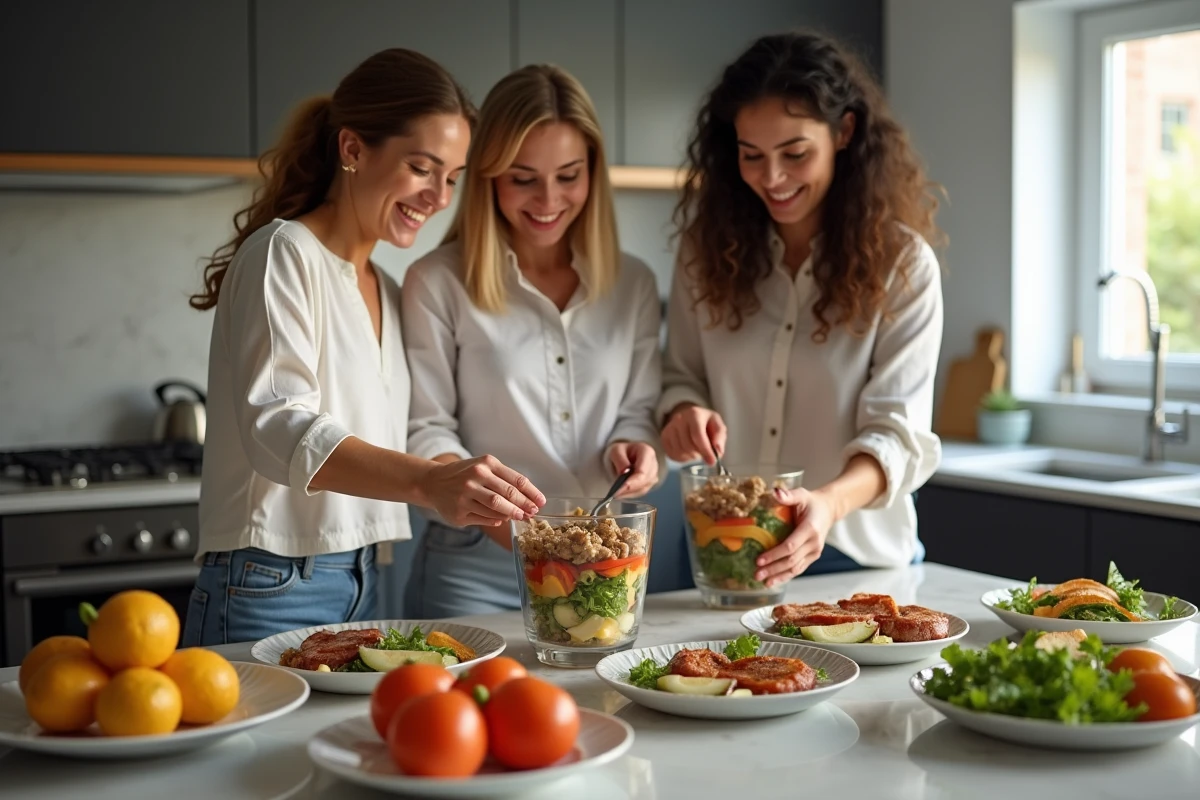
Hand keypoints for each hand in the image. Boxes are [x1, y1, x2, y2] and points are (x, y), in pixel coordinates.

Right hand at [419, 455, 544, 527]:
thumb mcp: (484, 467)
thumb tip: (527, 501)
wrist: (433, 482)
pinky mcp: (459, 511)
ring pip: (496, 508)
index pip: (516, 480)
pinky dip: (496, 520)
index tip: (541, 502)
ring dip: (512, 514)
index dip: (532, 493)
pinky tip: (501, 520)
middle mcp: (476, 476)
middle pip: (508, 495)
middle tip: (532, 513)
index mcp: (487, 463)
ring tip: (520, 516)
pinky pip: (484, 518)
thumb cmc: (464, 475)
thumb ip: (504, 480)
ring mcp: (466, 495)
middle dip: (524, 505)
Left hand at [607, 441, 658, 497]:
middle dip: (630, 488)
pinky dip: (631, 494)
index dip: (633, 481)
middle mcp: (653, 463)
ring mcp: (653, 474)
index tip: (621, 488)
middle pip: (644, 480)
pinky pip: (641, 491)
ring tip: (616, 494)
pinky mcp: (650, 482)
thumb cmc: (623, 451)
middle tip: (615, 493)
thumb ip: (620, 460)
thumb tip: (623, 473)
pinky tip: (621, 494)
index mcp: (647, 452)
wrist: (626, 454)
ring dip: (629, 493)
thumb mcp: (616, 450)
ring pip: (643, 488)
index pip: (643, 470)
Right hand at [661, 404, 726, 464]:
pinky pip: (671, 454)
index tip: (712, 461)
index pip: (698, 435)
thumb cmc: (706, 424)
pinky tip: (688, 453)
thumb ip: (720, 438)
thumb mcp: (718, 426)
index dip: (706, 450)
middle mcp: (679, 419)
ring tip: (696, 452)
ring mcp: (669, 427)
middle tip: (704, 454)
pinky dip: (682, 458)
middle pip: (688, 445)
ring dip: (690, 457)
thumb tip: (717, 452)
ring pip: (679, 451)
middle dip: (699, 454)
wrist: (690, 418)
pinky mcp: (664, 436)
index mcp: (694, 414)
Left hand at [755, 486, 835, 586]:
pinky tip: (774, 581)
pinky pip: (799, 569)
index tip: (759, 559)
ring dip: (779, 576)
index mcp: (810, 529)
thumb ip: (788, 495)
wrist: (828, 510)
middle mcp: (814, 543)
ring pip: (795, 568)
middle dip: (773, 569)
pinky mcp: (813, 557)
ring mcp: (815, 552)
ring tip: (763, 582)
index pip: (790, 546)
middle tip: (756, 574)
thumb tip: (775, 492)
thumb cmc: (811, 502)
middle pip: (791, 560)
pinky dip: (786, 576)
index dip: (774, 555)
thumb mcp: (801, 494)